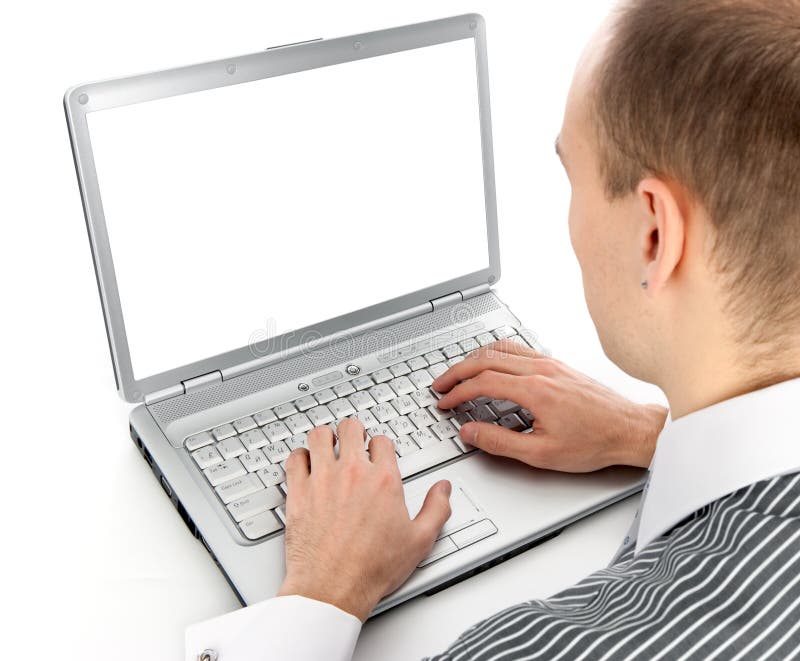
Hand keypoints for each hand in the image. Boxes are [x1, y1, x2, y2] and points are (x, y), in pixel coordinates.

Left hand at [277, 418, 451, 620]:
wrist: (332, 589)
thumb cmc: (370, 569)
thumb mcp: (419, 542)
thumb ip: (436, 509)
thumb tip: (443, 490)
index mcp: (383, 480)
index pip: (382, 441)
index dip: (380, 445)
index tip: (377, 453)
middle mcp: (352, 473)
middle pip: (350, 428)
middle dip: (353, 431)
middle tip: (352, 440)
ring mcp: (322, 480)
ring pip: (319, 436)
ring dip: (324, 437)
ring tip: (327, 445)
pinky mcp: (298, 492)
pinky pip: (294, 459)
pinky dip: (299, 457)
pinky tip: (304, 464)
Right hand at [433, 340, 666, 471]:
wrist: (631, 430)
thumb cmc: (595, 442)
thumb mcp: (542, 454)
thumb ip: (500, 442)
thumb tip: (470, 432)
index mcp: (535, 390)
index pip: (482, 383)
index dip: (457, 393)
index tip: (445, 404)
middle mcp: (541, 370)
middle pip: (486, 360)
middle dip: (457, 372)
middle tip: (441, 385)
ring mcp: (550, 363)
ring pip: (501, 349)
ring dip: (474, 359)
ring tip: (459, 373)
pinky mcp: (557, 365)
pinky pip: (518, 349)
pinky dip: (495, 354)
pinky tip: (492, 363)